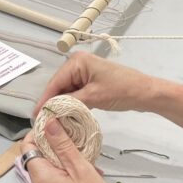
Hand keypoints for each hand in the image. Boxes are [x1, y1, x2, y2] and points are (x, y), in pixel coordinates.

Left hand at [21, 119, 136, 182]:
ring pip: (46, 169)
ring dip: (61, 160)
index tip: (56, 126)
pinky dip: (63, 173)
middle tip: (74, 141)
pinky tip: (82, 173)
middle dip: (53, 146)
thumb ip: (62, 144)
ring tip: (82, 158)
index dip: (38, 133)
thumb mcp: (81, 168)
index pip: (27, 147)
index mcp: (40, 178)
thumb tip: (48, 122)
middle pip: (36, 157)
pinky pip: (52, 181)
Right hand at [33, 52, 157, 117]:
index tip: (36, 116)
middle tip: (43, 121)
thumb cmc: (121, 90)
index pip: (55, 82)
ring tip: (53, 120)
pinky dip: (72, 103)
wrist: (146, 93)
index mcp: (77, 61)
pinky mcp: (91, 81)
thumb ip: (70, 102)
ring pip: (67, 90)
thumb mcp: (94, 97)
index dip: (45, 100)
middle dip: (53, 102)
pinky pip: (76, 92)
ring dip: (63, 104)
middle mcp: (78, 63)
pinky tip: (67, 115)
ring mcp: (85, 72)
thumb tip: (51, 110)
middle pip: (59, 85)